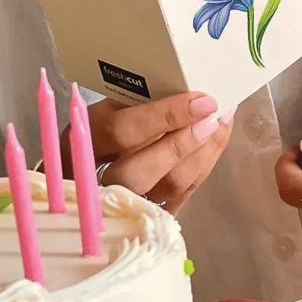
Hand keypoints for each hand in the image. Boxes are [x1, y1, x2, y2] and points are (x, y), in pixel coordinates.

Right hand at [61, 93, 234, 214]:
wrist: (89, 168)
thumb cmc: (107, 126)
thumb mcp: (111, 107)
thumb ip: (141, 102)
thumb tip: (189, 86)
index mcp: (80, 141)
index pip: (122, 132)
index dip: (165, 117)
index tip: (202, 101)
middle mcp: (93, 179)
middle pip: (139, 173)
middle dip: (183, 145)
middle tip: (214, 118)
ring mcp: (118, 205)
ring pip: (164, 190)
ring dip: (201, 156)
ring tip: (221, 125)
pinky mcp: (144, 216)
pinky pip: (178, 199)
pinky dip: (201, 169)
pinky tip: (213, 144)